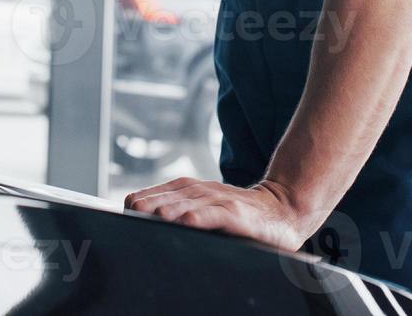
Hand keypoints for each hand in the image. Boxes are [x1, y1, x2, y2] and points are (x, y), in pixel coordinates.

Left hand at [123, 177, 318, 251]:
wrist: (285, 210)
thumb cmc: (244, 215)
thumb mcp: (211, 210)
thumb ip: (185, 213)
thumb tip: (147, 220)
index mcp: (197, 190)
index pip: (164, 190)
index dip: (144, 198)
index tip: (125, 208)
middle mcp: (207, 191)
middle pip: (172, 195)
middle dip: (150, 203)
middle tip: (129, 212)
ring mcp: (224, 201)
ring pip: (191, 202)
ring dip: (169, 208)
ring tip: (150, 214)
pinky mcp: (240, 215)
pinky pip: (218, 214)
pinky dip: (201, 216)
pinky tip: (187, 221)